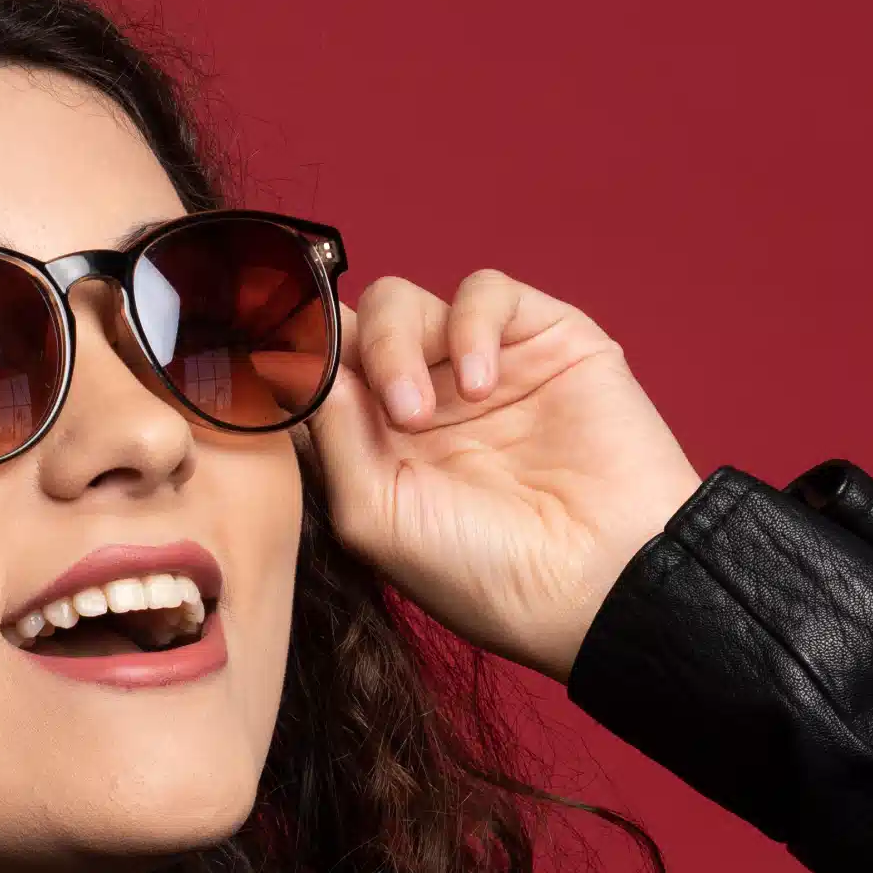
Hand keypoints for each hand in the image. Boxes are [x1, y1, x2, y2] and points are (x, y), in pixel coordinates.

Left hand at [296, 266, 702, 680]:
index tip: (271, 368)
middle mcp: (422, 403)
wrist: (601, 581)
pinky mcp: (542, 340)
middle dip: (342, 349)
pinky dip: (469, 325)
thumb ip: (330, 434)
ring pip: (402, 301)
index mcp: (376, 450)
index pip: (314, 377)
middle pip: (348, 329)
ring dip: (396, 344)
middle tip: (376, 409)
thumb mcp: (376, 516)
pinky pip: (485, 291)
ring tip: (421, 413)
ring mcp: (479, 370)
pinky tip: (480, 384)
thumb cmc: (487, 573)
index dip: (288, 362)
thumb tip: (300, 361)